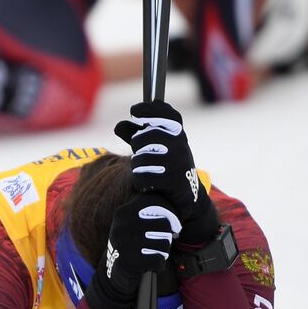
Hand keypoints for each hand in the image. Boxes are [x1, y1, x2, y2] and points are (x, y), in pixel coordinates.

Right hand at [85, 194, 181, 308]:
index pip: (157, 203)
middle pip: (164, 225)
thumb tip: (176, 218)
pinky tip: (149, 265)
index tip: (171, 226)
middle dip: (166, 236)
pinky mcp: (128, 262)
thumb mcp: (134, 223)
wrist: (114, 272)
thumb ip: (151, 212)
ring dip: (163, 251)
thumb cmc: (132, 244)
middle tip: (158, 243)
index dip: (170, 215)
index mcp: (124, 212)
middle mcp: (121, 225)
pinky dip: (158, 265)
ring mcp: (123, 244)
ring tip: (152, 253)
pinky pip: (159, 260)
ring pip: (164, 243)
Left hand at [113, 101, 218, 244]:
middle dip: (137, 146)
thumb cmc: (167, 168)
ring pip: (140, 159)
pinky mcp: (174, 182)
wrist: (188, 197)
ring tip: (147, 172)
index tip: (135, 111)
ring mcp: (178, 163)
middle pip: (143, 138)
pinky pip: (142, 177)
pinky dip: (140, 181)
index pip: (167, 115)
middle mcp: (180, 146)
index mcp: (178, 135)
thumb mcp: (156, 148)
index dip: (150, 111)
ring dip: (138, 167)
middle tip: (142, 153)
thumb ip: (137, 135)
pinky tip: (147, 184)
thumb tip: (119, 126)